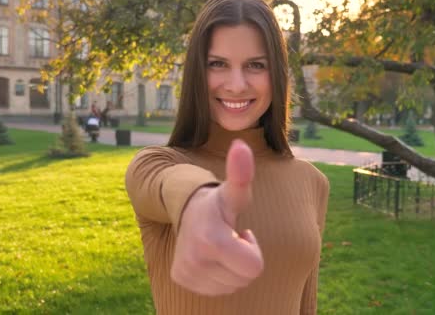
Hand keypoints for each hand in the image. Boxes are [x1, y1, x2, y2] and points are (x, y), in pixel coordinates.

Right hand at [171, 140, 263, 295]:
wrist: (185, 208)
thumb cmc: (219, 202)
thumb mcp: (234, 192)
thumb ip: (241, 173)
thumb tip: (241, 145)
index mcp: (212, 241)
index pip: (254, 268)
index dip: (253, 250)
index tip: (242, 233)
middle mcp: (196, 260)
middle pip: (243, 279)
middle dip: (243, 260)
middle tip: (231, 239)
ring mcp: (187, 271)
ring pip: (230, 286)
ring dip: (231, 268)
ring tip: (221, 246)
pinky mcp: (181, 277)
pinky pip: (215, 290)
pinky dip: (218, 275)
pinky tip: (210, 255)